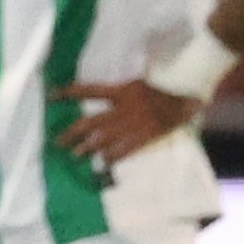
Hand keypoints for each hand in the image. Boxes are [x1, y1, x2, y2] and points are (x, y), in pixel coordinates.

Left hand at [50, 75, 203, 166]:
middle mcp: (125, 106)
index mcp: (122, 90)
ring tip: (76, 155)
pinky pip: (127, 148)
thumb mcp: (139, 82)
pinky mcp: (148, 134)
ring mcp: (136, 122)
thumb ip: (121, 88)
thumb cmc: (166, 84)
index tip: (52, 96)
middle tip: (59, 142)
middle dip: (72, 133)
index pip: (89, 90)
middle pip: (91, 121)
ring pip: (105, 138)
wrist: (191, 91)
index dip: (69, 93)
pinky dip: (114, 156)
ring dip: (88, 147)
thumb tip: (103, 90)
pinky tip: (104, 161)